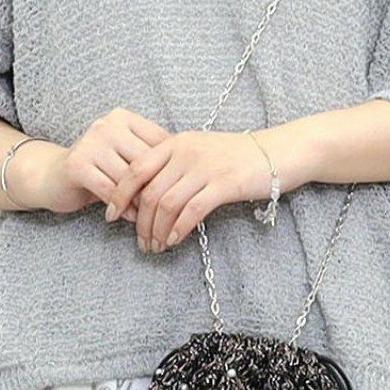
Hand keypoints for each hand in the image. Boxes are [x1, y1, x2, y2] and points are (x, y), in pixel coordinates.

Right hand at [18, 107, 171, 218]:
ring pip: (129, 178)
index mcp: (124, 118)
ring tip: (151, 217)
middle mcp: (107, 125)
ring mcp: (91, 143)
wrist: (52, 177)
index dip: (173, 169)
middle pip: (146, 161)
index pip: (160, 143)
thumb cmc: (97, 169)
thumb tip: (188, 175)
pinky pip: (109, 190)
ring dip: (141, 201)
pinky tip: (129, 217)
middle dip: (158, 188)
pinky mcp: (78, 164)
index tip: (183, 190)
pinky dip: (122, 207)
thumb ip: (150, 158)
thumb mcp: (125, 157)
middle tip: (169, 210)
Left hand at [104, 128, 272, 253]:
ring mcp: (204, 168)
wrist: (279, 151)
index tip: (110, 214)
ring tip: (156, 246)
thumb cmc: (238, 155)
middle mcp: (186, 153)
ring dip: (157, 230)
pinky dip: (179, 229)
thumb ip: (174, 165)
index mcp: (175, 143)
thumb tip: (149, 194)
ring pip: (167, 204)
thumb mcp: (200, 150)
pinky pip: (192, 211)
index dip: (119, 193)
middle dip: (139, 222)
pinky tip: (174, 241)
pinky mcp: (223, 184)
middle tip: (140, 242)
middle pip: (149, 193)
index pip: (136, 169)